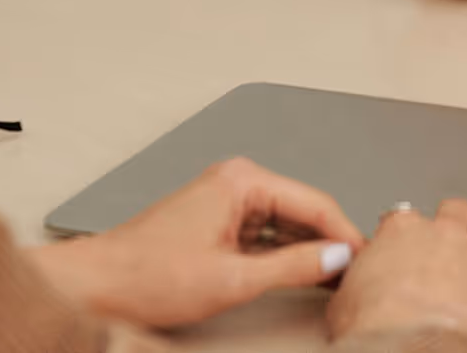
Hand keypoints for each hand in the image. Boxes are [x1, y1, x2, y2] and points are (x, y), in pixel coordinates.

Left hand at [29, 156, 360, 329]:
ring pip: (285, 223)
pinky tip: (303, 274)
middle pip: (303, 210)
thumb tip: (337, 258)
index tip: (370, 260)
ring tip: (338, 278)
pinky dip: (285, 254)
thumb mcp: (232, 279)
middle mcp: (236, 181)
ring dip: (310, 249)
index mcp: (242, 181)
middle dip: (331, 241)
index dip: (346, 234)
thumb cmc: (148, 276)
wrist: (96, 286)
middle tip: (360, 273)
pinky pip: (265, 234)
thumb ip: (293, 267)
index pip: (315, 202)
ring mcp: (225, 201)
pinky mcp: (216, 222)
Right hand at [327, 198, 466, 340]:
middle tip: (448, 238)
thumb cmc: (375, 329)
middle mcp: (444, 236)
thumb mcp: (345, 299)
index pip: (404, 216)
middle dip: (452, 222)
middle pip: (455, 211)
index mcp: (401, 232)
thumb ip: (360, 278)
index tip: (406, 242)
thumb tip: (358, 285)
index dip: (406, 231)